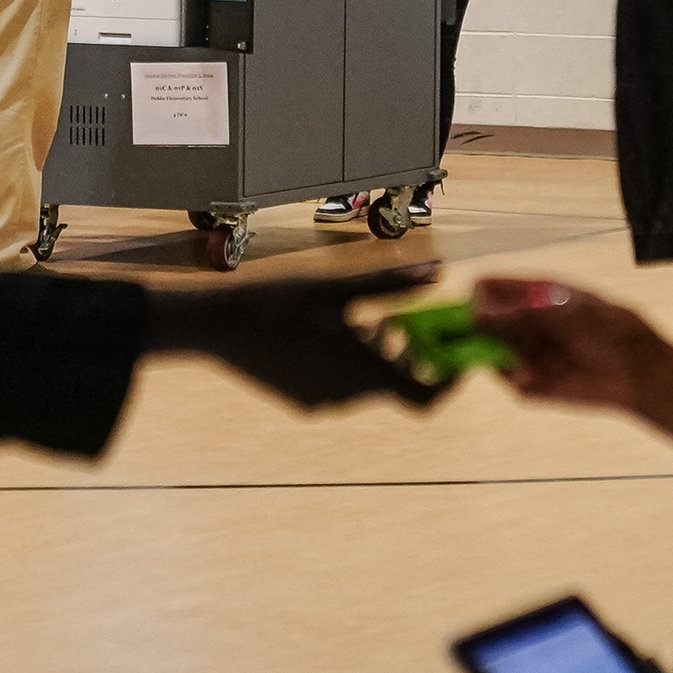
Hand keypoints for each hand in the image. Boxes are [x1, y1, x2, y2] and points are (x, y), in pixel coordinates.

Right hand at [144, 265, 451, 409]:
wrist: (218, 325)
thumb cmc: (279, 300)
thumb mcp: (338, 287)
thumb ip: (391, 284)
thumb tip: (437, 271)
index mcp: (361, 372)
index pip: (423, 396)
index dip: (446, 381)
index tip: (453, 356)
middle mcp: (346, 396)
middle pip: (394, 383)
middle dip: (404, 352)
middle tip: (395, 317)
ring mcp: (322, 401)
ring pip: (366, 382)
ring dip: (374, 353)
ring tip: (359, 316)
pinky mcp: (301, 399)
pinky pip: (340, 385)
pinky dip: (347, 361)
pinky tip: (327, 330)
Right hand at [472, 278, 672, 455]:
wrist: (644, 374)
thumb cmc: (615, 332)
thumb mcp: (571, 313)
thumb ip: (526, 312)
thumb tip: (480, 311)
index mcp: (538, 294)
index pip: (494, 288)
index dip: (477, 295)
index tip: (467, 304)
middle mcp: (527, 323)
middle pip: (484, 322)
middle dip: (472, 330)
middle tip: (463, 337)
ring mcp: (529, 354)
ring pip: (492, 353)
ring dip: (496, 357)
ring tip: (515, 360)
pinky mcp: (534, 386)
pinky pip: (511, 381)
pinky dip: (517, 380)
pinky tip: (535, 378)